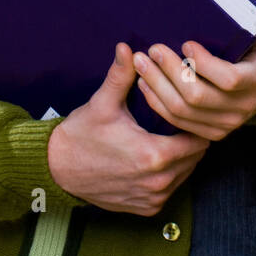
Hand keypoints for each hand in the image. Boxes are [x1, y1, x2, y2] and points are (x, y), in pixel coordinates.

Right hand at [46, 43, 209, 216]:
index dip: (195, 123)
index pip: (197, 140)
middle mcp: (158, 182)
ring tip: (169, 137)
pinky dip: (168, 176)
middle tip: (180, 120)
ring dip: (182, 158)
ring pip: (185, 175)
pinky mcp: (145, 209)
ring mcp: (152, 199)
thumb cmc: (81, 134)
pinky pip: (170, 190)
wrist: (57, 169)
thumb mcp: (103, 103)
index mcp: (154, 155)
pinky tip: (156, 158)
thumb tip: (127, 47)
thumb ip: (121, 76)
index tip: (187, 110)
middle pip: (195, 158)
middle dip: (190, 138)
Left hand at [133, 10, 255, 140]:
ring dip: (157, 87)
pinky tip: (145, 85)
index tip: (186, 43)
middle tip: (153, 49)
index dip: (204, 64)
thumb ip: (250, 10)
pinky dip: (158, 104)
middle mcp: (245, 105)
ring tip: (141, 64)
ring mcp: (229, 123)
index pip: (229, 78)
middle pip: (198, 96)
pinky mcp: (213, 133)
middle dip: (170, 71)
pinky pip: (179, 123)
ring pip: (184, 111)